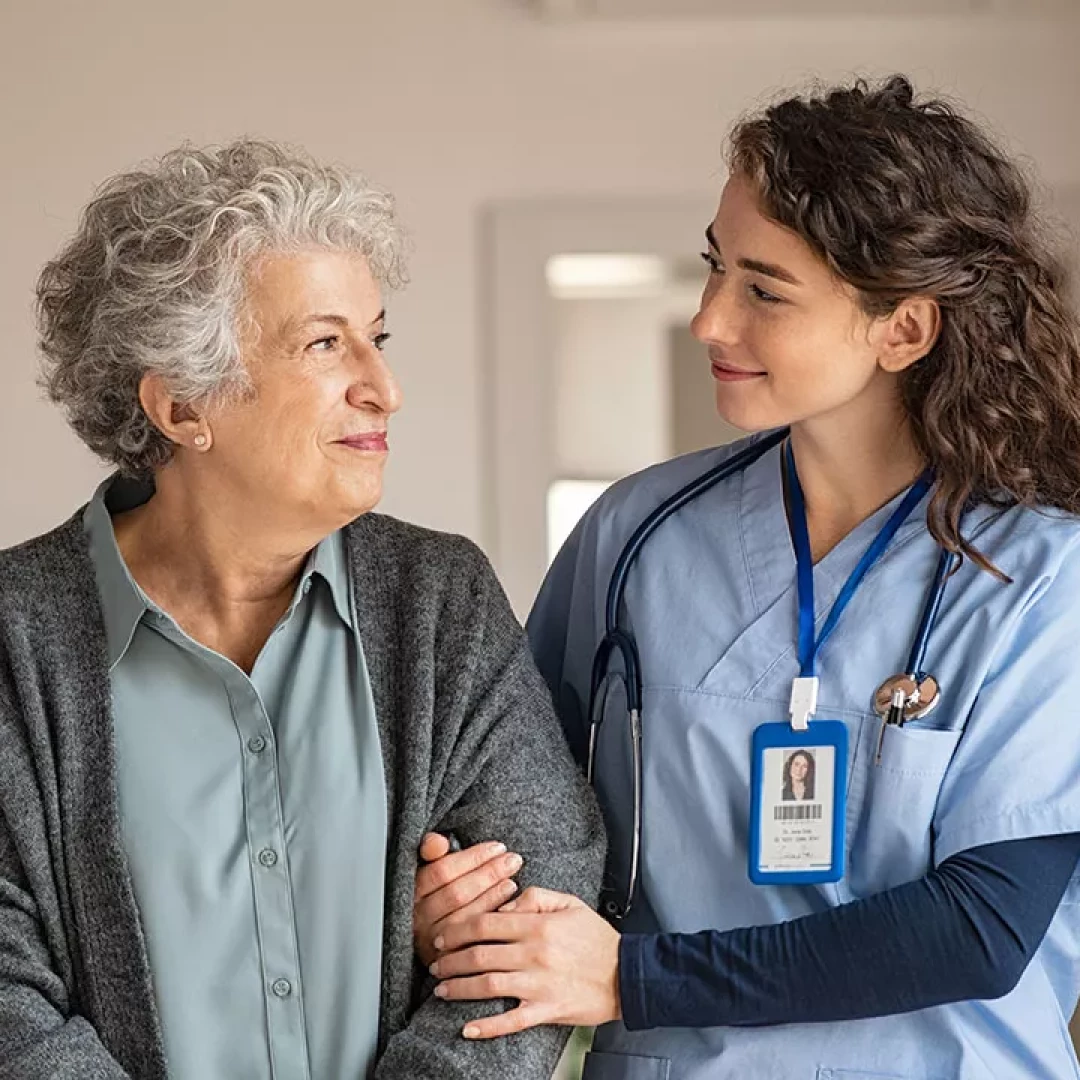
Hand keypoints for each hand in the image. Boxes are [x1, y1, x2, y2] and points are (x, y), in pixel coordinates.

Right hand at [413, 833, 523, 967]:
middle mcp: (417, 918)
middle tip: (513, 860)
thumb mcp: (431, 869)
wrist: (434, 941)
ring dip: (493, 895)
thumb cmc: (437, 894)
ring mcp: (431, 942)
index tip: (497, 847)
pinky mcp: (446, 960)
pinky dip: (492, 918)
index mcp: (412, 892)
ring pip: (465, 916)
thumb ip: (431, 851)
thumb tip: (437, 842)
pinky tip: (508, 905)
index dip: (472, 858)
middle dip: (489, 873)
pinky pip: (473, 939)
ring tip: (512, 880)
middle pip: (456, 893)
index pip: (442, 871)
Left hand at [429, 886, 621, 1038]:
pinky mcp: (547, 1010)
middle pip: (479, 954)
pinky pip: (511, 1021)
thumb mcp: (570, 903)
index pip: (485, 923)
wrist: (627, 975)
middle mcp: (534, 954)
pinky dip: (487, 1027)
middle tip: (434, 963)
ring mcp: (539, 985)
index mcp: (538, 925)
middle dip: (450, 959)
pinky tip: (467, 1028)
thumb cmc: (597, 938)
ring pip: (488, 985)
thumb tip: (504, 904)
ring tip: (441, 989)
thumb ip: (535, 897)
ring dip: (459, 987)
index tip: (443, 935)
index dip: (458, 929)